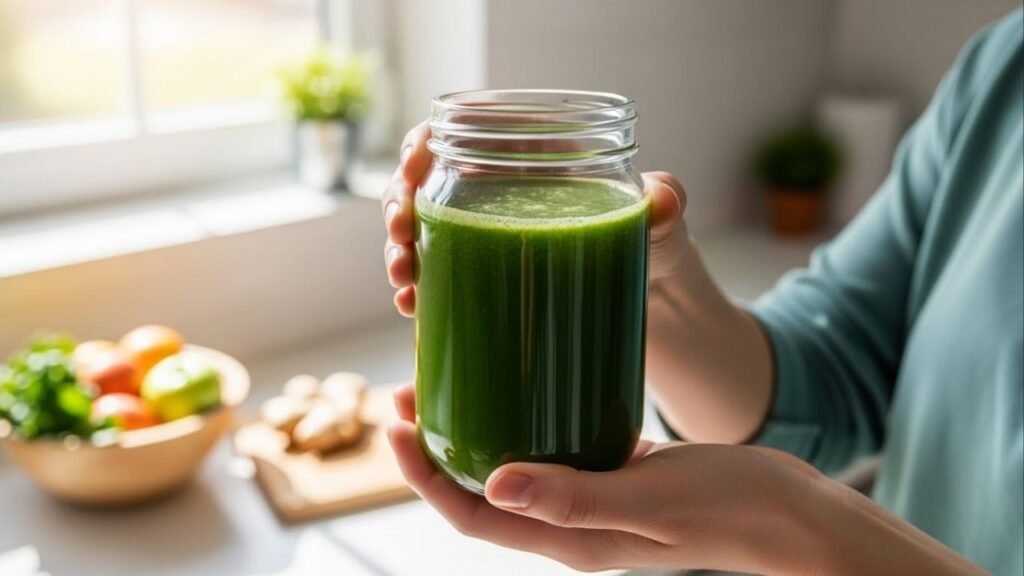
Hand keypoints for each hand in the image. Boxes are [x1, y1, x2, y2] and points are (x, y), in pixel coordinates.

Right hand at [381, 121, 686, 316]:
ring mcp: (487, 246)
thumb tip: (662, 201)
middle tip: (402, 235)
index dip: (419, 146)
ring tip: (404, 281)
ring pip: (419, 237)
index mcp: (529, 163)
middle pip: (424, 189)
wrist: (655, 307)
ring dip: (398, 253)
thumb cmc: (655, 246)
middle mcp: (498, 201)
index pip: (456, 137)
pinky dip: (416, 294)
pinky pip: (437, 284)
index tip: (413, 167)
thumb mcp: (663, 222)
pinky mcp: (487, 287)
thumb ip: (666, 203)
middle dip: (398, 207)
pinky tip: (413, 309)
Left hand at [388, 384, 986, 574]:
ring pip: (512, 466)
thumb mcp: (650, 498)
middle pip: (479, 491)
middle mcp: (569, 523)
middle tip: (406, 393)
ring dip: (473, 431)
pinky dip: (522, 419)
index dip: (424, 476)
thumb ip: (573, 497)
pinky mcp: (613, 470)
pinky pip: (552, 447)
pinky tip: (517, 382)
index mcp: (568, 540)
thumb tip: (492, 484)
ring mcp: (591, 497)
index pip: (471, 515)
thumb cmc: (729, 508)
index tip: (396, 426)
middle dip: (435, 450)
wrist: (789, 511)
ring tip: (446, 382)